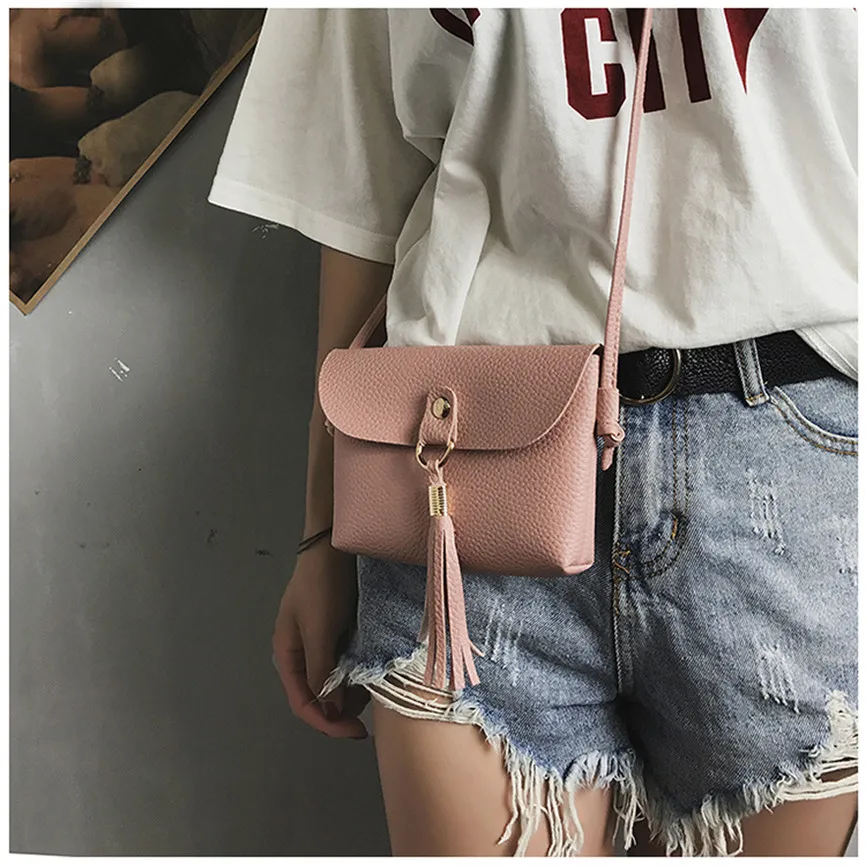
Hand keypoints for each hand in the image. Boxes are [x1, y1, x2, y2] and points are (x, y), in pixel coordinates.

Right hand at [272, 541, 369, 738]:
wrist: (335, 543)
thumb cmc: (322, 585)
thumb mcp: (320, 629)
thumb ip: (322, 669)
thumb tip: (330, 708)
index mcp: (287, 652)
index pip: (302, 701)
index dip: (326, 722)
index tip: (355, 732)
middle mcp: (302, 650)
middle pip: (317, 694)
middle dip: (341, 709)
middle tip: (369, 715)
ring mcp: (321, 639)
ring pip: (334, 680)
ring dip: (352, 691)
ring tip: (374, 690)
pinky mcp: (339, 629)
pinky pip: (347, 661)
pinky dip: (359, 671)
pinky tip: (374, 671)